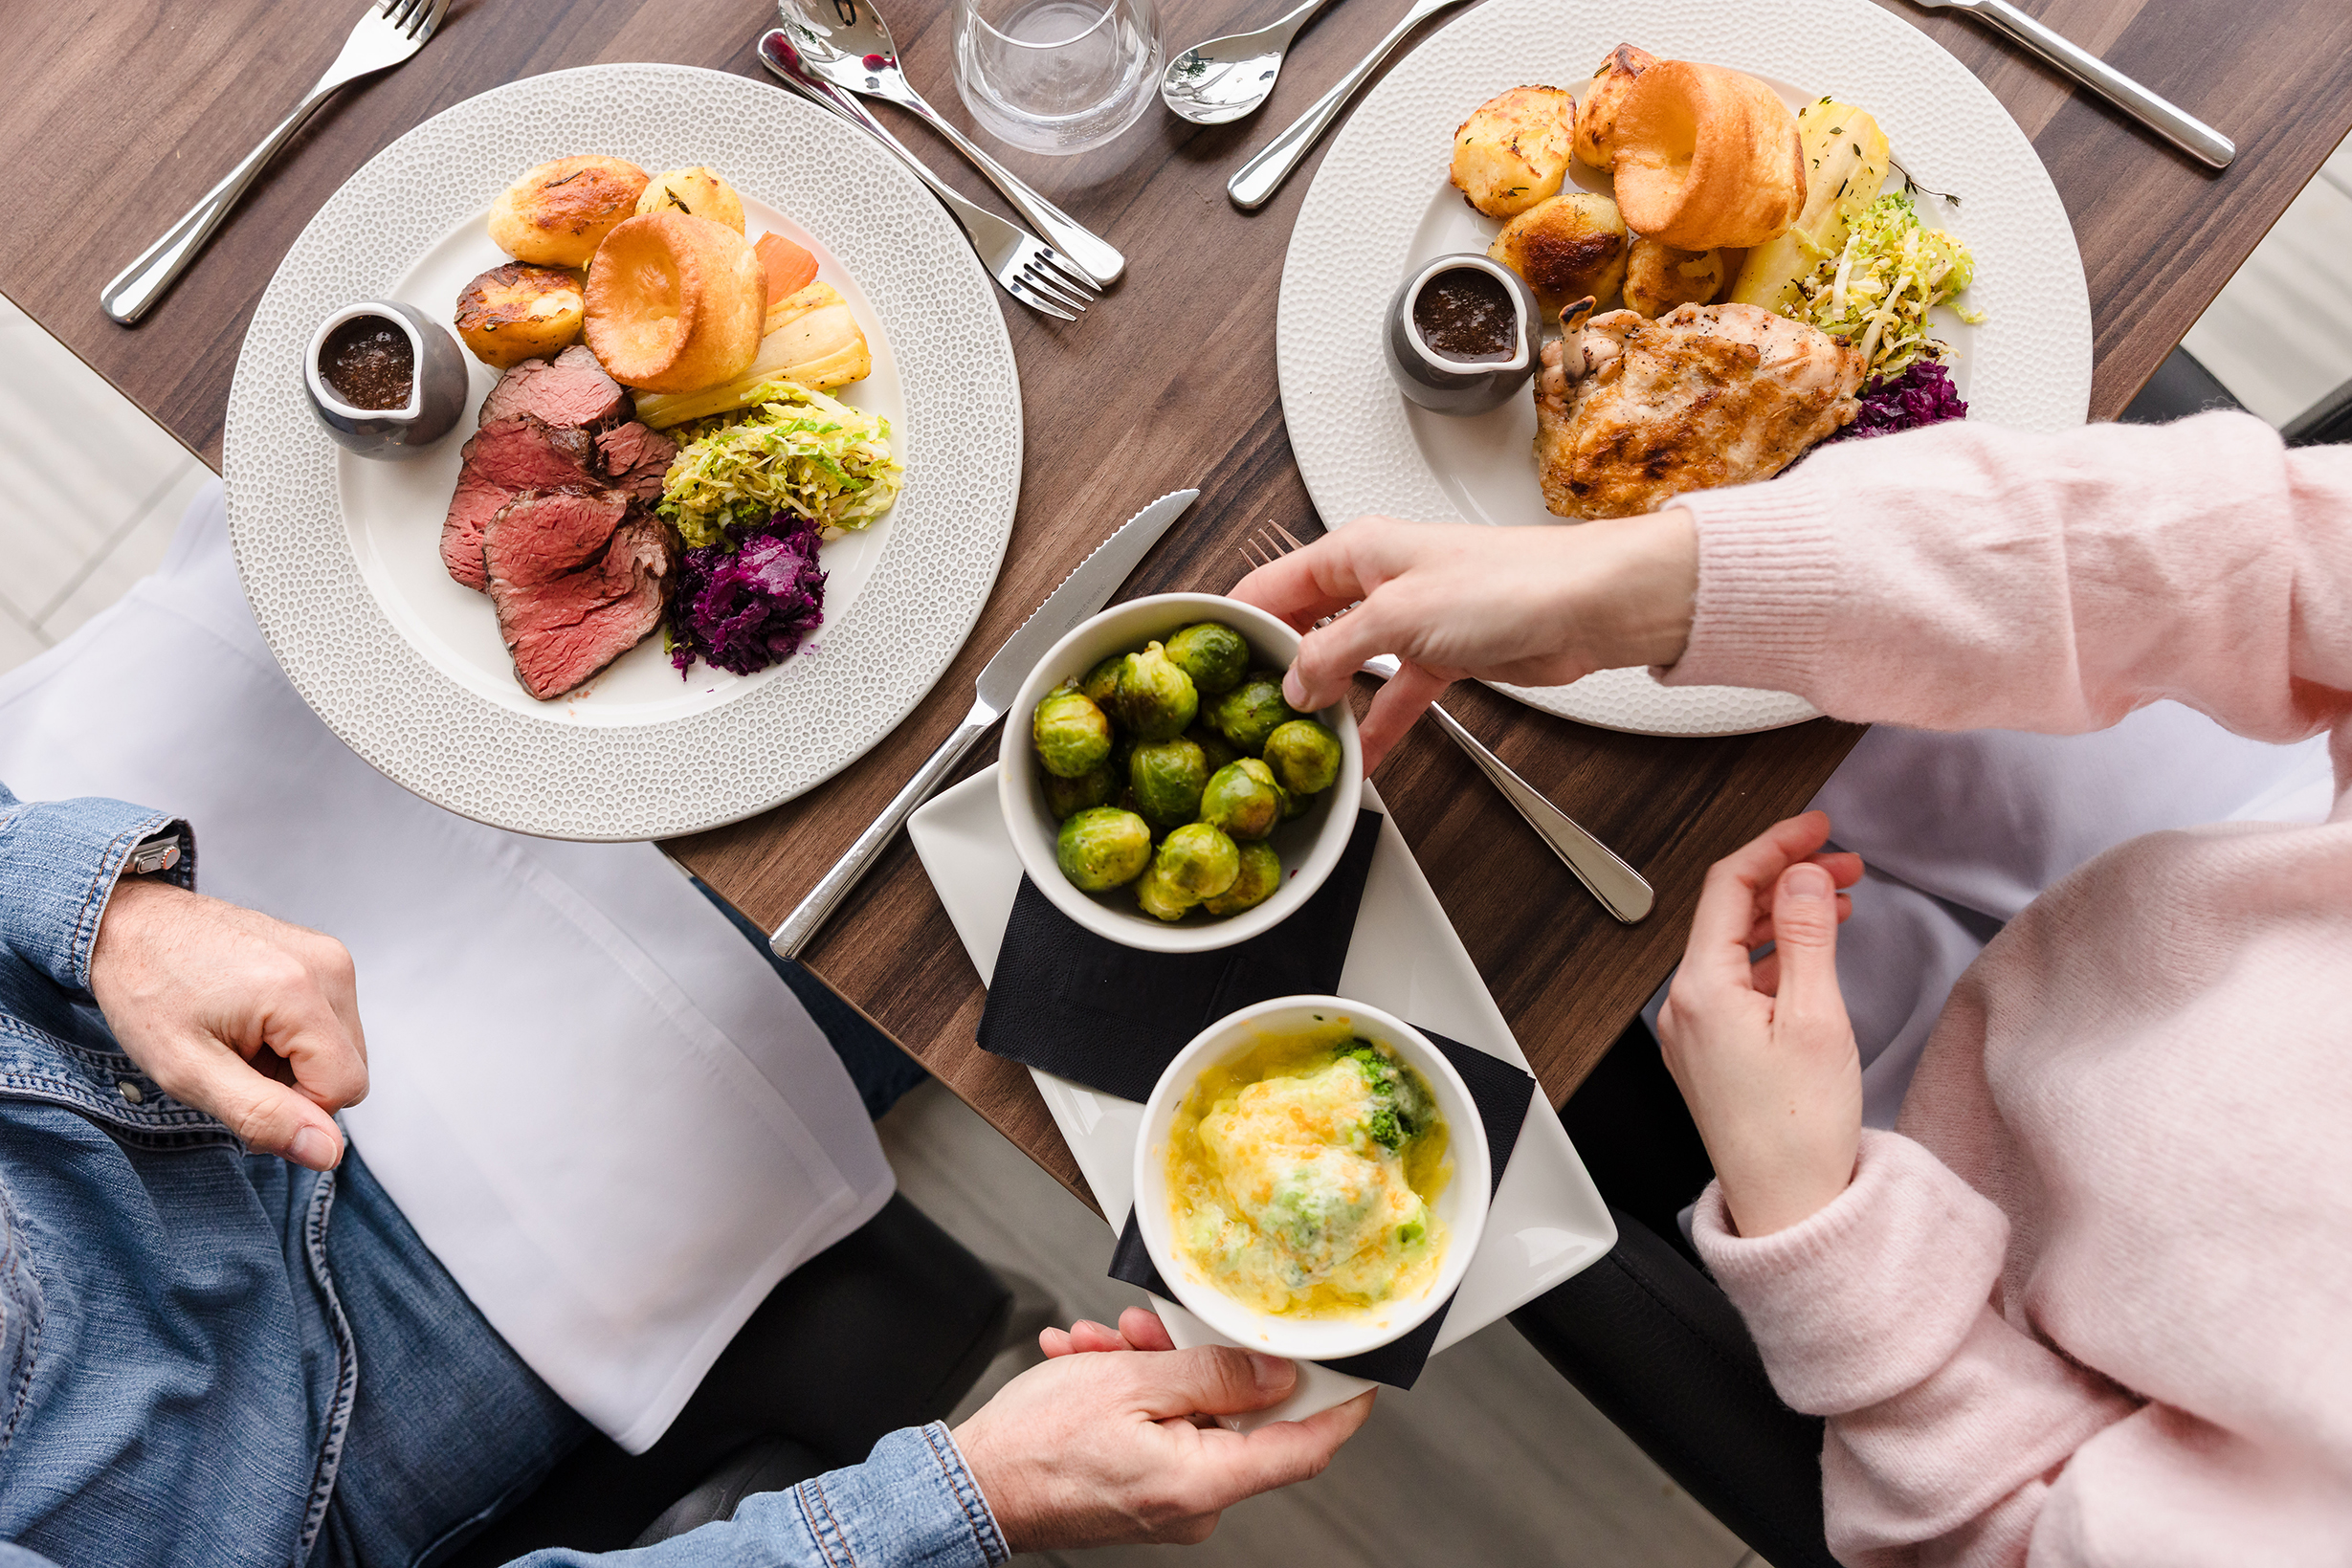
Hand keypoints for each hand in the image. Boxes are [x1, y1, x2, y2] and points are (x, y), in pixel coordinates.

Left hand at [89, 879, 367, 1170]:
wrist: (130, 922)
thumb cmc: (146, 988)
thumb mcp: (188, 1071)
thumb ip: (263, 1116)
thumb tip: (327, 1152)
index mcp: (300, 992)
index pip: (345, 1089)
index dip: (293, 1110)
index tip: (237, 1092)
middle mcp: (330, 967)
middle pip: (349, 1069)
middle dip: (295, 1085)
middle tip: (232, 1065)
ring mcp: (331, 956)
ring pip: (343, 1049)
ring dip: (295, 1062)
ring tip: (238, 1040)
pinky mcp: (324, 954)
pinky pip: (333, 1022)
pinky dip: (296, 1036)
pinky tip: (250, 1021)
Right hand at [956, 1311, 1373, 1549]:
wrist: (970, 1486)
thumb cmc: (1035, 1445)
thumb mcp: (1132, 1383)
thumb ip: (1214, 1376)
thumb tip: (1275, 1374)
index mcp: (1203, 1482)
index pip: (1304, 1449)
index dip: (1338, 1407)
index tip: (1359, 1375)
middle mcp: (1194, 1503)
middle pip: (1233, 1417)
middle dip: (1191, 1358)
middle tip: (1149, 1329)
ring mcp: (1166, 1501)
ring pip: (1186, 1414)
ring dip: (1149, 1369)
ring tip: (1102, 1346)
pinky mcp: (1141, 1493)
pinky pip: (1158, 1431)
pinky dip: (1130, 1393)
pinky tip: (1091, 1366)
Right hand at [1228, 510, 1697, 765]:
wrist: (1590, 606)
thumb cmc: (1509, 582)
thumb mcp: (1397, 616)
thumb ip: (1333, 652)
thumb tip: (1293, 684)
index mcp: (1356, 550)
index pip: (1271, 585)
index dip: (1235, 623)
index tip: (1205, 664)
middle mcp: (1377, 581)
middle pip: (1303, 628)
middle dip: (1276, 671)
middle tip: (1244, 716)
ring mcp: (1408, 621)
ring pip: (1345, 669)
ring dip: (1326, 708)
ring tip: (1296, 746)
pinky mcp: (1441, 657)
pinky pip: (1390, 698)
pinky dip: (1376, 728)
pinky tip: (1359, 762)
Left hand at [1655, 812, 1864, 1236]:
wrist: (1789, 1209)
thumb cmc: (1799, 1133)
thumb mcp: (1816, 1018)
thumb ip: (1807, 936)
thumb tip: (1802, 876)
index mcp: (1700, 989)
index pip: (1728, 886)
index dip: (1775, 846)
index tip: (1817, 829)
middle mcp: (1685, 1006)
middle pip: (1729, 912)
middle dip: (1786, 878)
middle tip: (1843, 864)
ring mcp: (1694, 1031)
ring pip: (1734, 946)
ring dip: (1783, 915)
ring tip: (1838, 901)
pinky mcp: (1711, 1053)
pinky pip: (1736, 982)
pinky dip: (1775, 956)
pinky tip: (1811, 954)